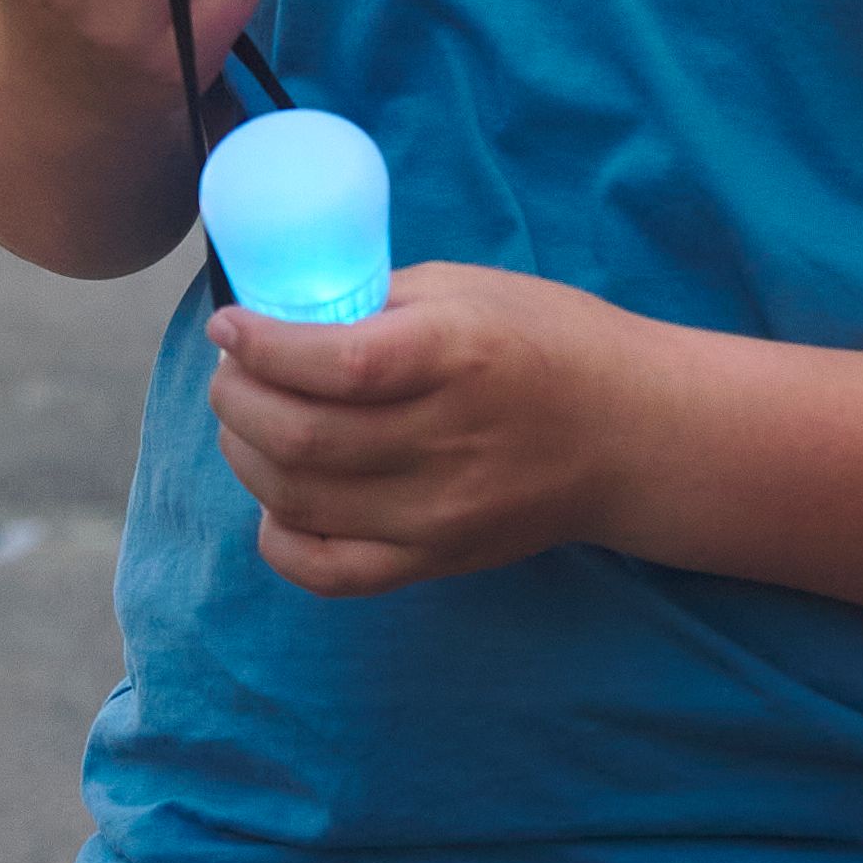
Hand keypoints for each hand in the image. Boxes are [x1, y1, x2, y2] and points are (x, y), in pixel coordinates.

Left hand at [209, 266, 667, 594]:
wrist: (634, 436)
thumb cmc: (548, 344)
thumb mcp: (465, 290)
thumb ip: (372, 301)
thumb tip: (277, 312)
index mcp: (457, 358)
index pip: (334, 365)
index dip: (259, 345)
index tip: (228, 325)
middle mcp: (447, 442)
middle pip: (300, 437)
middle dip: (235, 398)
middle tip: (232, 371)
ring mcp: (441, 514)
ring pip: (298, 499)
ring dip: (245, 453)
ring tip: (248, 420)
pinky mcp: (437, 561)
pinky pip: (329, 572)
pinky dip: (280, 537)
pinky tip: (277, 497)